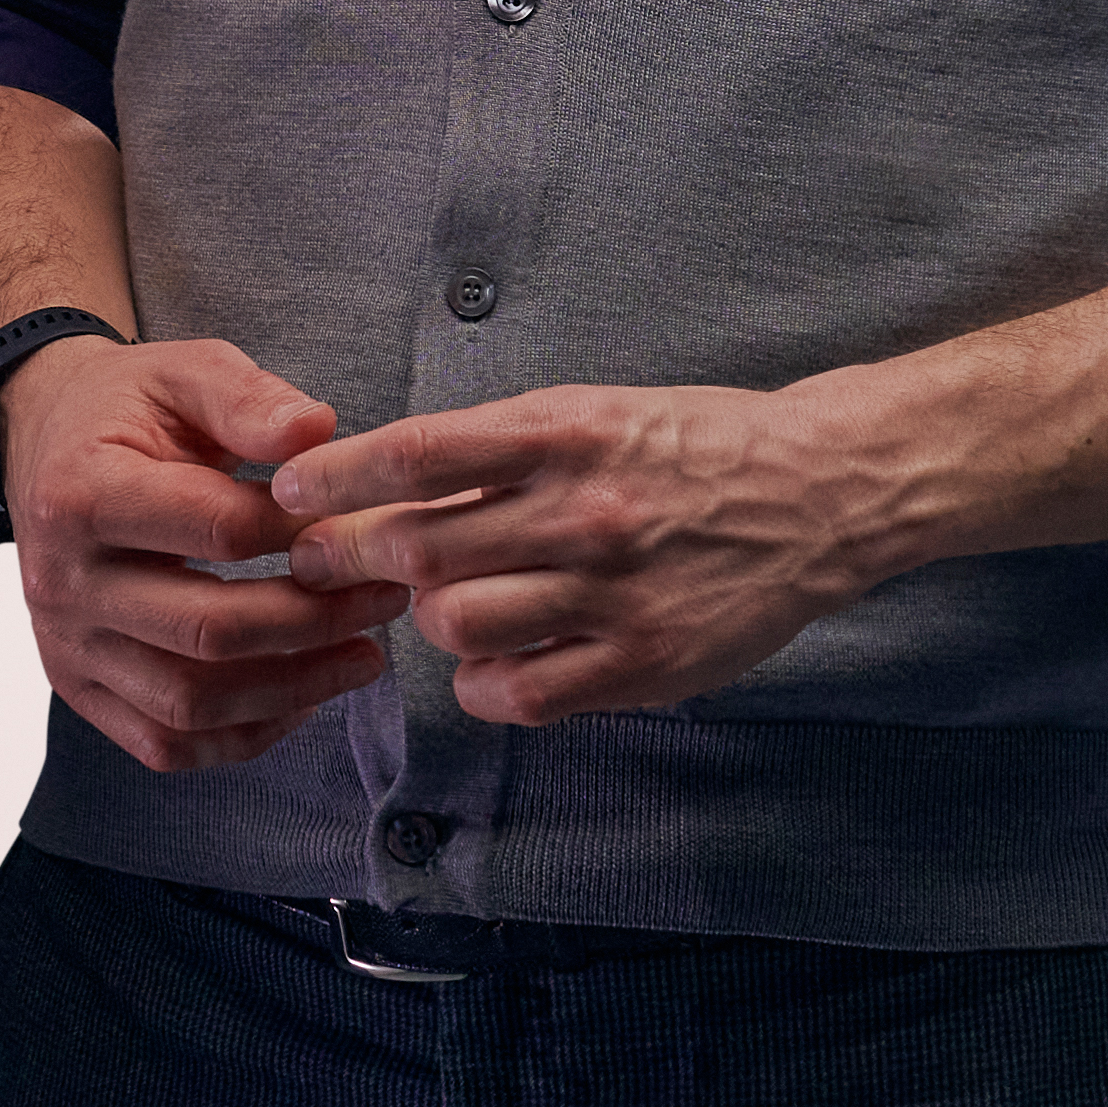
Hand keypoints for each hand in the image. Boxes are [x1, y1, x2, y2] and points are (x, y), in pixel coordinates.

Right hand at [1, 335, 405, 772]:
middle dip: (316, 620)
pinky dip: (244, 735)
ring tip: (365, 657)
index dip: (303, 531)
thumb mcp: (183, 372)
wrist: (45, 444)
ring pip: (188, 704)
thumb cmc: (125, 409)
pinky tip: (304, 695)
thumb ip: (248, 398)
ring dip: (292, 688)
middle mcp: (62, 582)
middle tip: (388, 596)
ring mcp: (65, 646)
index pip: (216, 530)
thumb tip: (316, 431)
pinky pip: (166, 743)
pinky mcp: (78, 688)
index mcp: (80, 495)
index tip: (363, 521)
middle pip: (207, 631)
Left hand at [275, 379, 883, 723]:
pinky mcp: (643, 661)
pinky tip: (491, 658)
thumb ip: (494, 448)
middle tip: (324, 563)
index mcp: (566, 433)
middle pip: (419, 545)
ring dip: (426, 616)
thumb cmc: (688, 447)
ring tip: (438, 601)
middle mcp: (584, 511)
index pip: (418, 452)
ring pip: (457, 622)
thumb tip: (377, 475)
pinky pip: (518, 692)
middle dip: (351, 556)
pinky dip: (482, 681)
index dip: (336, 477)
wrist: (819, 493)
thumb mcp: (591, 413)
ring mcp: (614, 592)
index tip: (288, 494)